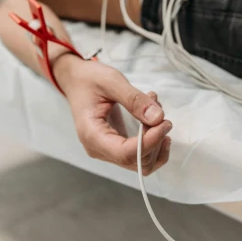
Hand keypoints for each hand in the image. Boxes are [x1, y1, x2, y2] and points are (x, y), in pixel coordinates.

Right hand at [54, 55, 171, 174]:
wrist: (76, 80)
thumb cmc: (89, 79)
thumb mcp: (112, 81)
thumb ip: (134, 99)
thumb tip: (158, 118)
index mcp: (91, 134)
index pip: (125, 153)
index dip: (149, 142)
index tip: (165, 123)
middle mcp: (98, 149)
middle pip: (137, 161)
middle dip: (155, 139)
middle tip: (160, 111)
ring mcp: (107, 150)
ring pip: (142, 162)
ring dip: (157, 139)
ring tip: (155, 109)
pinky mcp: (116, 146)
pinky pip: (140, 154)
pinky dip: (153, 141)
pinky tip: (156, 123)